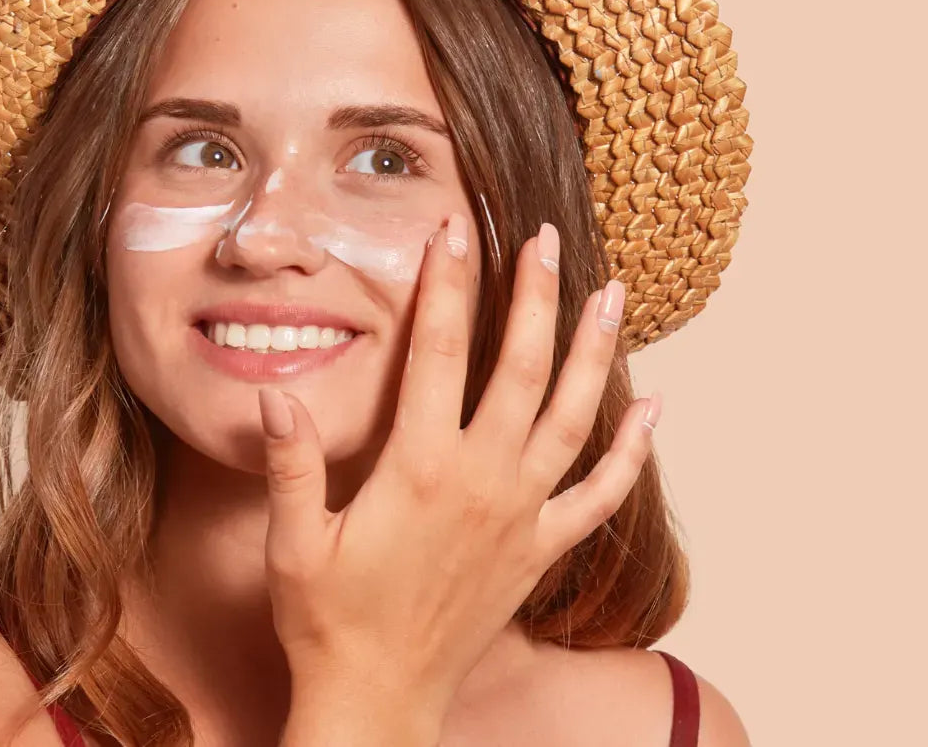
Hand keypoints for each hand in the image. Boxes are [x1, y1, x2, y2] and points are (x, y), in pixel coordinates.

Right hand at [260, 212, 658, 733]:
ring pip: (573, 417)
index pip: (439, 353)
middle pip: (522, 367)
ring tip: (611, 293)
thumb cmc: (328, 622)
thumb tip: (274, 393)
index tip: (456, 230)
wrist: (379, 698)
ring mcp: (522, 516)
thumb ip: (290, 464)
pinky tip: (653, 409)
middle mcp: (483, 482)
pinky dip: (632, 451)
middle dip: (534, 295)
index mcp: (420, 468)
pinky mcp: (541, 551)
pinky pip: (601, 495)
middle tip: (542, 237)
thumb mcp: (293, 543)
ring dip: (595, 352)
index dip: (448, 285)